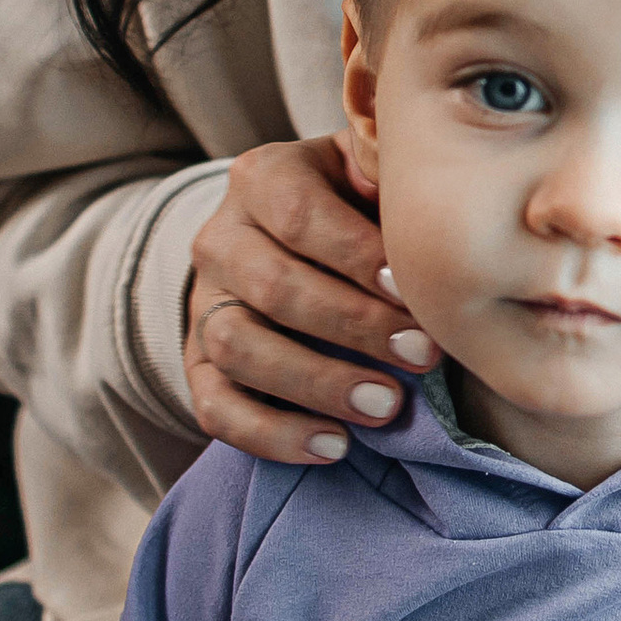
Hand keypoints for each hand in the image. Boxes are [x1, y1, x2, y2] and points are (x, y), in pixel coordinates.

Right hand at [184, 136, 438, 465]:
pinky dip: (272, 434)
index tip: (413, 291)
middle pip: (272, 286)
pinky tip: (334, 446)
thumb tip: (420, 210)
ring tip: (385, 407)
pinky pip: (215, 407)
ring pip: (238, 348)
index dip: (357, 255)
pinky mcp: (198, 364)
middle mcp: (220, 238)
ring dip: (316, 383)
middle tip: (422, 356)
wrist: (290, 244)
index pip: (299, 214)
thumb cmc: (356, 206)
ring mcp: (204, 305)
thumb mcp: (372, 174)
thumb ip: (391, 179)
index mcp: (262, 178)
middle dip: (354, 326)